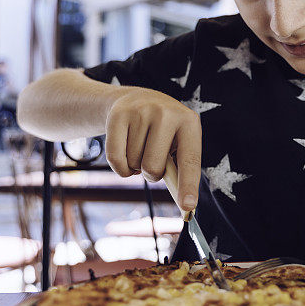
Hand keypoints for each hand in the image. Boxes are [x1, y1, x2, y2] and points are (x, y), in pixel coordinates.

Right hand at [104, 88, 201, 211]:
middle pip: (153, 167)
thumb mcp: (177, 142)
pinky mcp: (118, 115)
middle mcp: (166, 114)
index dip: (188, 185)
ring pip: (133, 163)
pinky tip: (126, 152)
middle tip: (152, 161)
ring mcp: (140, 111)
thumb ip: (179, 169)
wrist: (136, 99)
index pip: (190, 160)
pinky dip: (120, 167)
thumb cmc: (164, 132)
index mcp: (189, 122)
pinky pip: (114, 159)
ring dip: (135, 166)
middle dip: (151, 174)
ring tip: (140, 149)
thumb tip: (184, 204)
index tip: (188, 206)